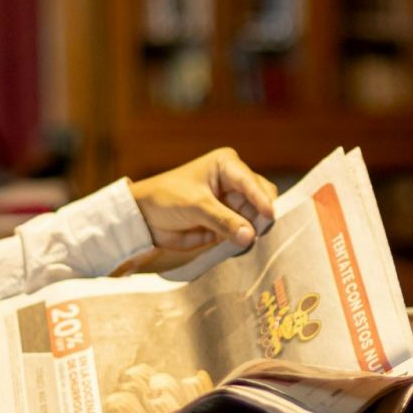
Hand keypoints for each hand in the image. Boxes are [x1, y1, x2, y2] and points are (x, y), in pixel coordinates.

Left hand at [126, 148, 277, 271]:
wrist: (143, 218)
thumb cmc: (165, 199)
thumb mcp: (195, 206)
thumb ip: (224, 221)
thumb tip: (251, 236)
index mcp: (227, 166)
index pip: (253, 182)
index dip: (262, 199)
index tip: (270, 216)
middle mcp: (234, 183)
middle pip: (260, 199)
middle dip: (261, 216)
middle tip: (259, 233)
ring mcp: (232, 204)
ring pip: (255, 219)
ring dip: (253, 231)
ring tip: (247, 242)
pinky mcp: (227, 224)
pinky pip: (244, 233)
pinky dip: (244, 241)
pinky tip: (241, 247)